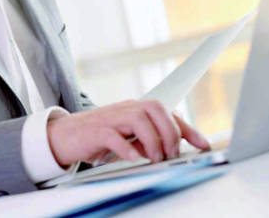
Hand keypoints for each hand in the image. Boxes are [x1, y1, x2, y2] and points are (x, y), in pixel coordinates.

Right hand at [46, 100, 210, 166]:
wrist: (65, 136)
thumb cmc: (99, 137)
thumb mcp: (128, 138)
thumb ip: (147, 141)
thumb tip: (169, 151)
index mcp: (137, 109)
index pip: (168, 113)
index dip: (188, 128)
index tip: (203, 145)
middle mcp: (127, 109)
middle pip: (156, 109)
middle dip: (170, 133)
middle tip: (171, 155)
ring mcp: (111, 118)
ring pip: (139, 119)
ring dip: (153, 141)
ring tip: (155, 158)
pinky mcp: (96, 131)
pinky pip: (114, 136)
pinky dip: (127, 148)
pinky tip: (134, 158)